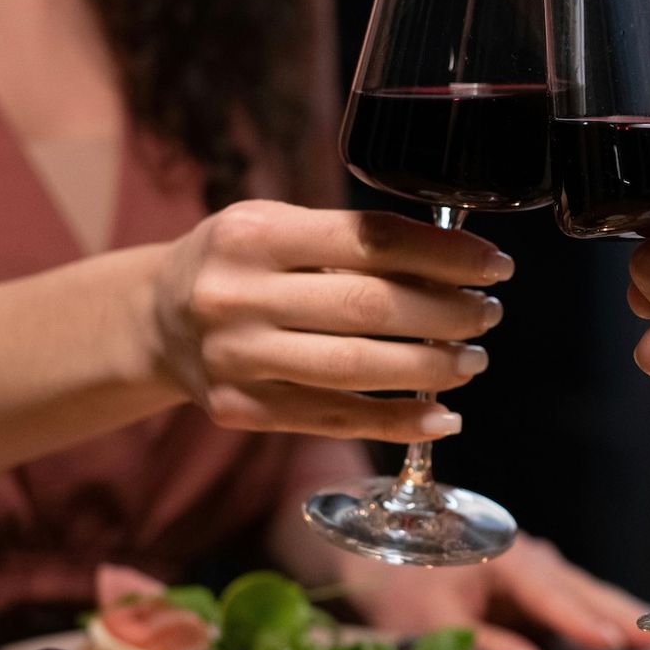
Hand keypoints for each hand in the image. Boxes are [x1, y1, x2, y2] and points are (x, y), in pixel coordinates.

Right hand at [150, 200, 509, 440]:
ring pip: (355, 369)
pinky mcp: (240, 410)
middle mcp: (238, 295)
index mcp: (254, 232)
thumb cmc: (239, 265)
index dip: (444, 255)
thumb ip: (349, 242)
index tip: (494, 265)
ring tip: (472, 361)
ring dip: (430, 369)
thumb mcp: (276, 227)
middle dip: (446, 315)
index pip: (370, 240)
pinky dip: (397, 422)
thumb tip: (454, 267)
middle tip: (488, 315)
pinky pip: (334, 420)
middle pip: (368, 307)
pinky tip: (441, 418)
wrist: (154, 320)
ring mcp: (236, 358)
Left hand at [341, 536, 649, 649]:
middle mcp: (521, 556)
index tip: (616, 642)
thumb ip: (481, 644)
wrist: (363, 546)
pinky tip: (621, 630)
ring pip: (580, 592)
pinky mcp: (521, 582)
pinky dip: (596, 613)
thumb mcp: (425, 622)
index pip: (549, 594)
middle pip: (581, 588)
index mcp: (499, 558)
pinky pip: (566, 598)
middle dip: (626, 616)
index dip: (582, 621)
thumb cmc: (390, 580)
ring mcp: (525, 567)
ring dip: (619, 615)